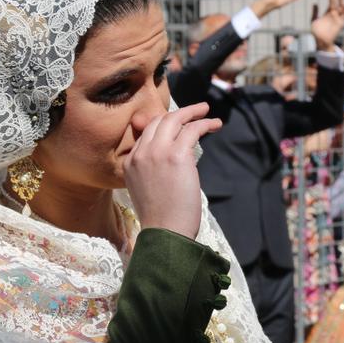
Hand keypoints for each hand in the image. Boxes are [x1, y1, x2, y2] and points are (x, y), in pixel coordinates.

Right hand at [124, 102, 221, 238]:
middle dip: (178, 113)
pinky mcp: (177, 155)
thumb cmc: (161, 218)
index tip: (179, 125)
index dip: (163, 125)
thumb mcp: (146, 190)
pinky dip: (204, 123)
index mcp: (129, 163)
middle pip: (158, 121)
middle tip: (196, 110)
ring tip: (206, 112)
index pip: (146, 133)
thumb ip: (152, 171)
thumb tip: (171, 159)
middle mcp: (140, 153)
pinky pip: (192, 129)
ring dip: (193, 113)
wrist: (165, 232)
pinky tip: (214, 125)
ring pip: (174, 120)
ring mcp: (157, 152)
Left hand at [310, 0, 343, 51]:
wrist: (321, 41)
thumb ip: (315, 12)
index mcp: (328, 12)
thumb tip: (315, 3)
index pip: (331, 1)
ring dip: (341, 0)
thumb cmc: (317, 32)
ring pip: (341, 7)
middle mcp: (334, 14)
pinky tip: (343, 4)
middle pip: (335, 2)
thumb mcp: (314, 20)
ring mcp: (338, 18)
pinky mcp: (340, 23)